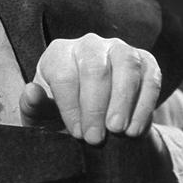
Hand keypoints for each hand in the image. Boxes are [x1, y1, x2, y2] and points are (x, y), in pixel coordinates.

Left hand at [19, 33, 161, 144]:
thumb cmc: (61, 114)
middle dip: (96, 106)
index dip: (71, 106)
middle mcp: (88, 44)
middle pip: (95, 69)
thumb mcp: (42, 115)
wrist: (95, 121)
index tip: (78, 133)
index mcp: (58, 53)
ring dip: (123, 101)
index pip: (64, 75)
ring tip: (118, 131)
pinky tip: (135, 129)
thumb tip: (31, 91)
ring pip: (125, 66)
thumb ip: (32, 105)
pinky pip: (150, 77)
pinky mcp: (145, 61)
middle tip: (96, 138)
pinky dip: (144, 104)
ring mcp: (119, 49)